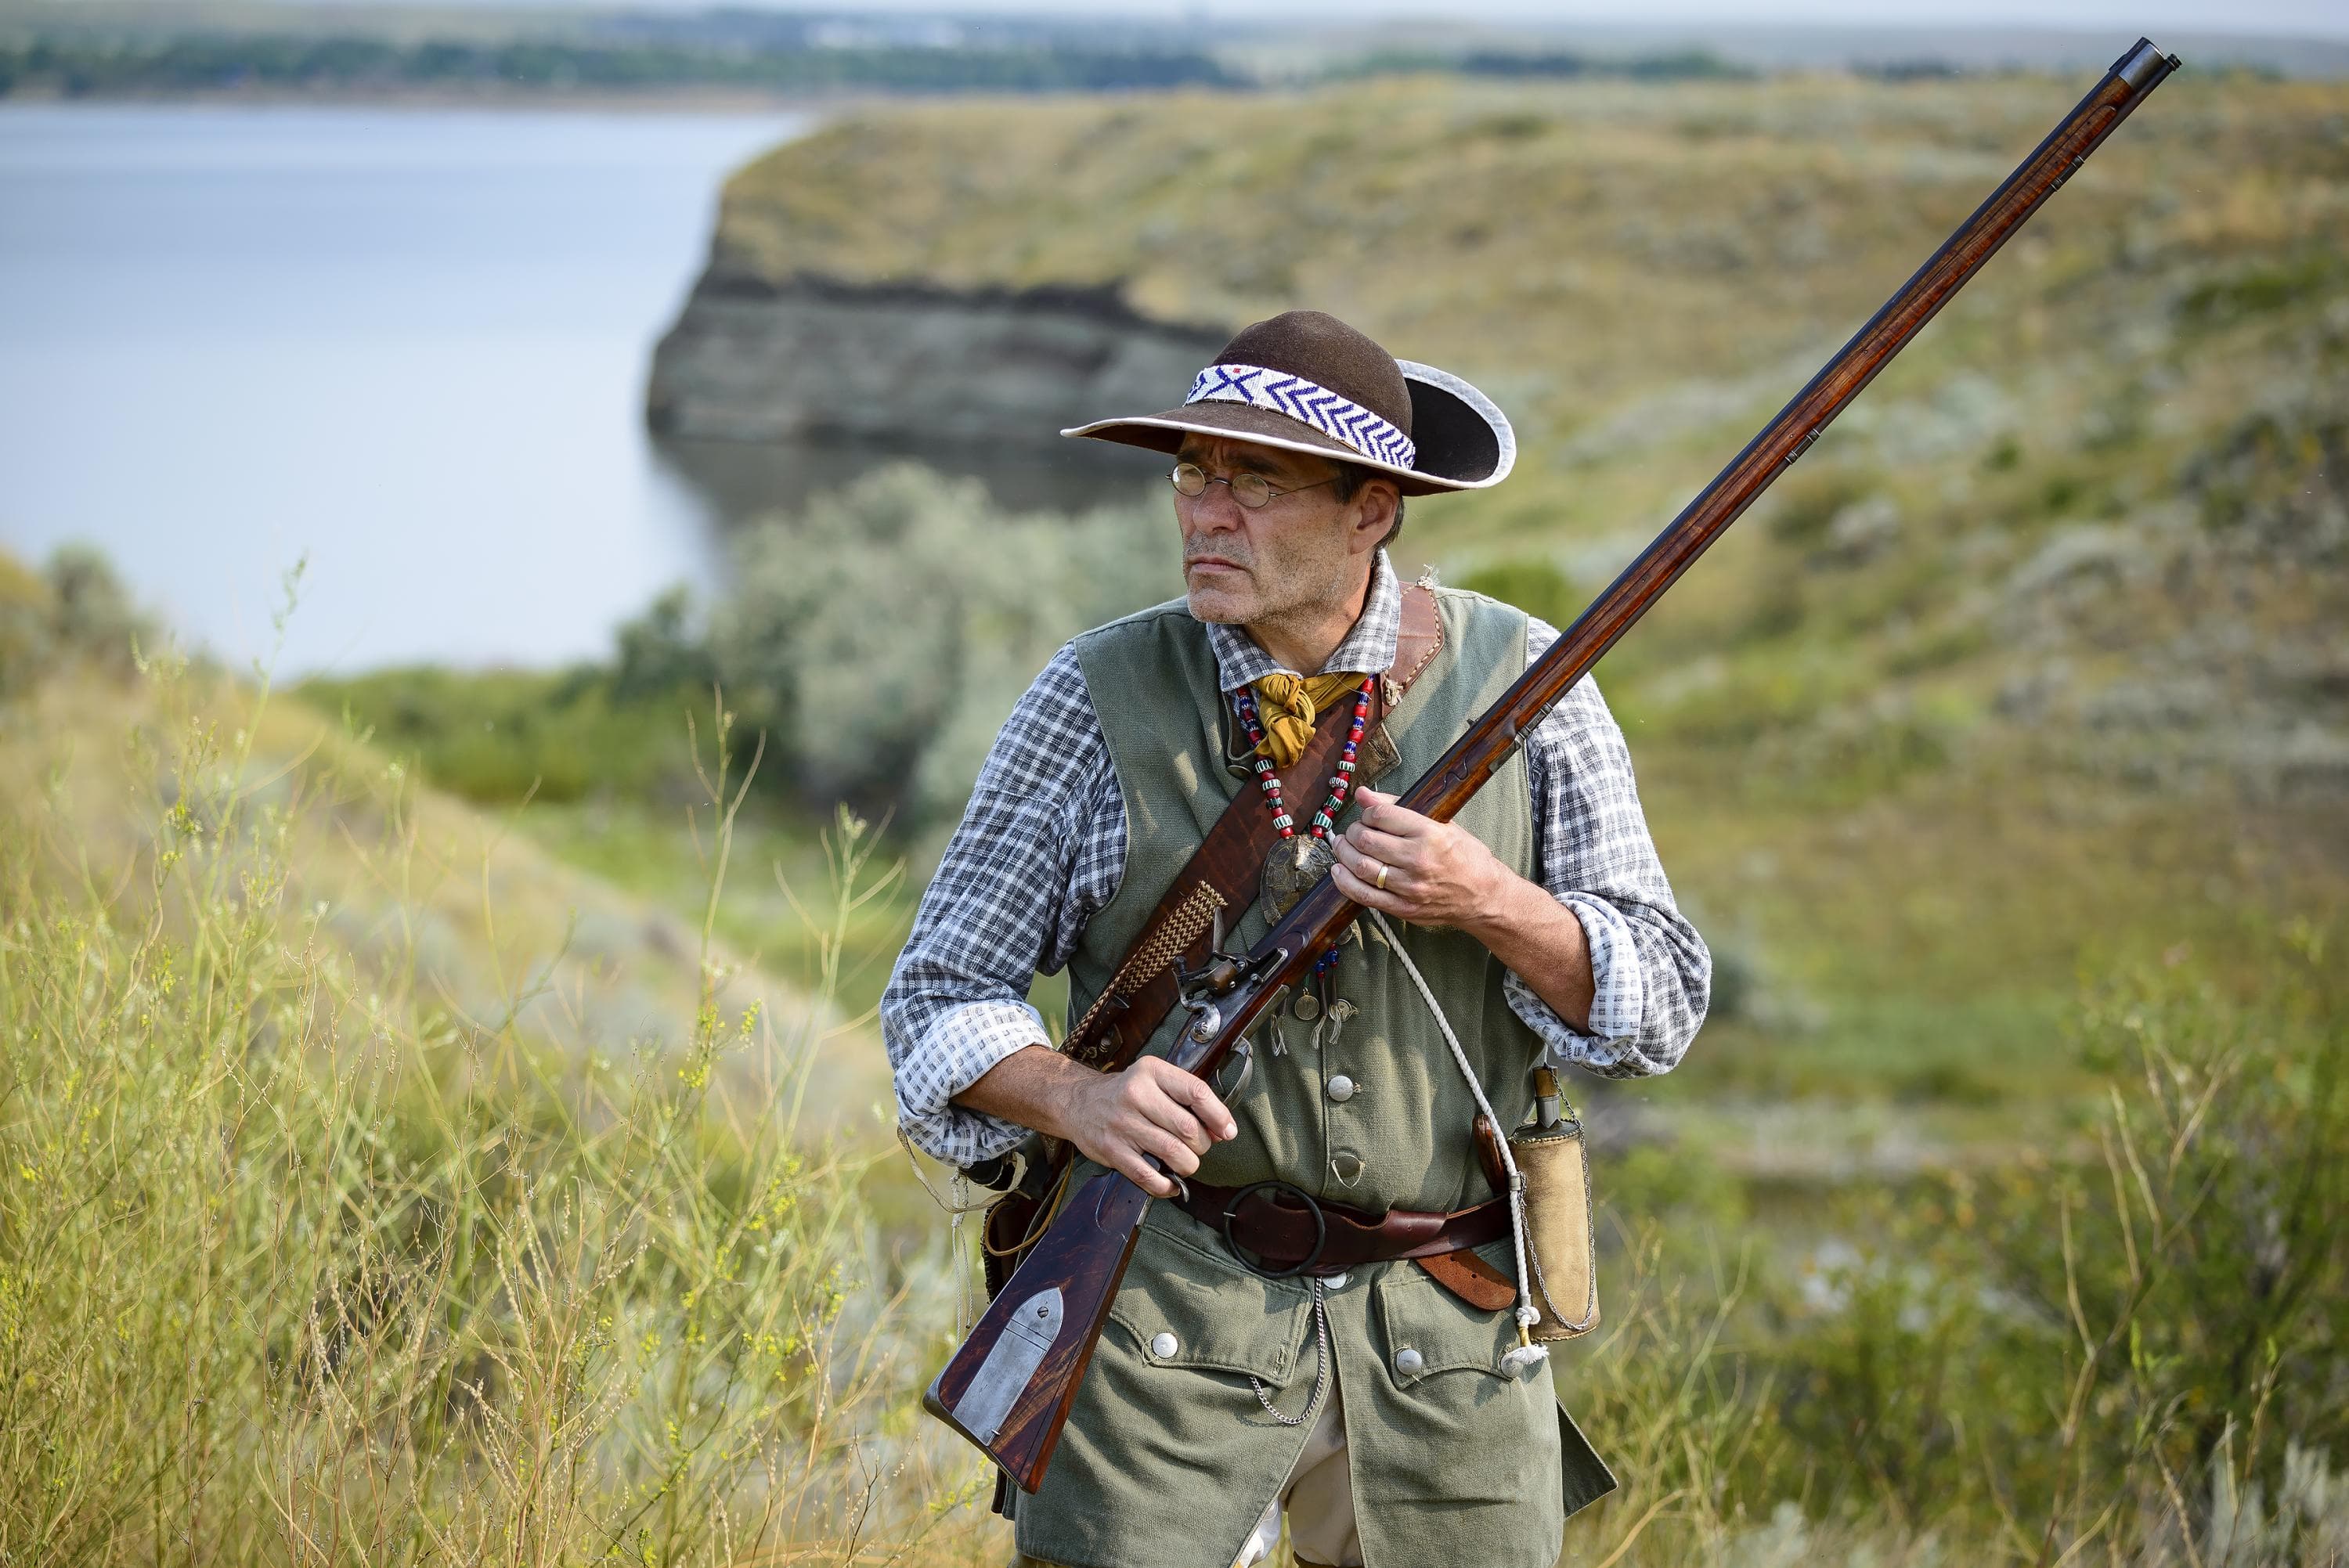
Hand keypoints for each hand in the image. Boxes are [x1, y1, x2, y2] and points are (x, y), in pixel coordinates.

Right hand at [1059, 1056, 1236, 1197]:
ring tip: (1184, 1162)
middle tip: (1198, 1146)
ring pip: (1174, 1153)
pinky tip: (1170, 1182)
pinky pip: (1148, 1176)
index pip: (1196, 1093)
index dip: (1218, 1116)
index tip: (1227, 1131)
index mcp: (1152, 1071)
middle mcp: (1136, 1094)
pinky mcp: (1112, 1150)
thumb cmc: (1125, 1093)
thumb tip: (1221, 1130)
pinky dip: (1166, 1185)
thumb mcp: (1154, 1080)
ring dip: (1188, 1165)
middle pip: (1188, 1128)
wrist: (1078, 1102)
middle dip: (1202, 1144)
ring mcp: (1123, 1124)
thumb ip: (1186, 1099)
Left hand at [1329, 786, 1507, 931]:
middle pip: (1365, 840)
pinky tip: (1340, 870)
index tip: (1368, 815)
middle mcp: (1418, 860)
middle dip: (1352, 831)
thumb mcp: (1441, 824)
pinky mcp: (1403, 908)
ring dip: (1344, 853)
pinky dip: (1345, 881)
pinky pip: (1363, 895)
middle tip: (1354, 830)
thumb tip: (1363, 794)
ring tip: (1343, 846)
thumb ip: (1398, 808)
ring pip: (1360, 866)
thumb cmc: (1465, 856)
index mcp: (1430, 834)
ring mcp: (1409, 887)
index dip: (1367, 812)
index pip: (1381, 816)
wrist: (1484, 896)